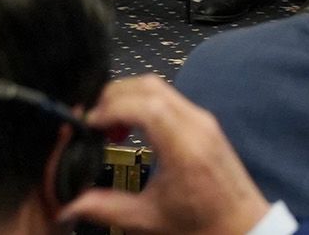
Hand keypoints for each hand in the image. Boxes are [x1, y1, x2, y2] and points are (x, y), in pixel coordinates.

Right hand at [58, 77, 271, 234]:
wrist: (240, 225)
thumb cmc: (201, 224)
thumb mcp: (147, 220)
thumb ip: (104, 208)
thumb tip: (69, 206)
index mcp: (184, 146)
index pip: (145, 106)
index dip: (111, 108)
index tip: (88, 123)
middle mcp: (197, 124)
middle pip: (150, 87)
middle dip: (114, 96)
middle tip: (91, 120)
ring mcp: (203, 119)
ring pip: (160, 88)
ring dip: (128, 98)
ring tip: (107, 127)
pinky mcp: (203, 122)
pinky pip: (170, 99)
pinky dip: (144, 104)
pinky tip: (129, 129)